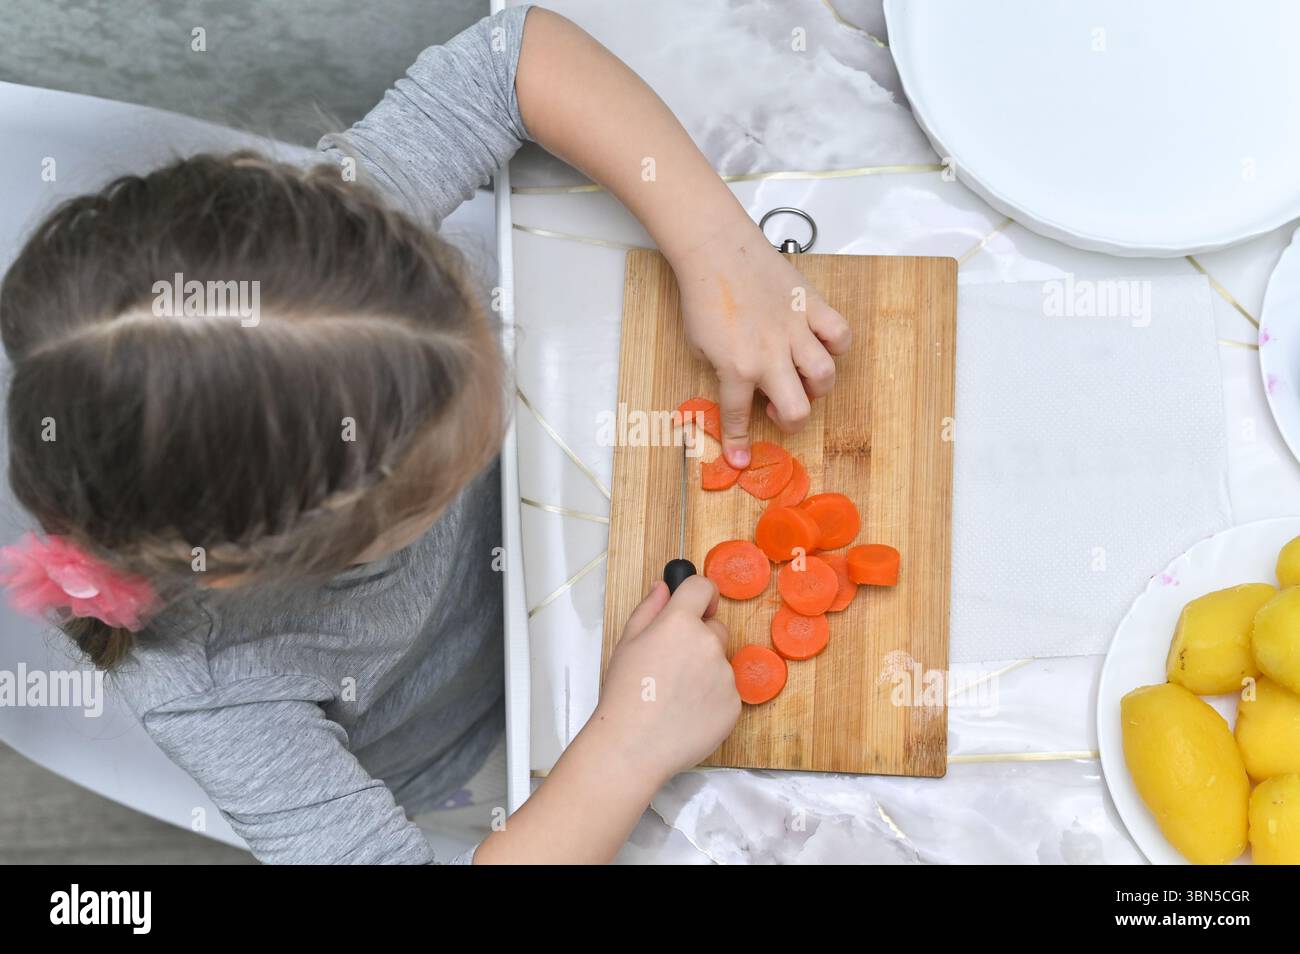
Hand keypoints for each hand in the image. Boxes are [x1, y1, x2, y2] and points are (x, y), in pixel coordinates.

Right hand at [595, 576, 739, 782]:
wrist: (633, 745)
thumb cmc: (624, 694)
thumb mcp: (627, 642)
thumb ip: (650, 608)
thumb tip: (665, 587)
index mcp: (681, 623)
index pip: (703, 587)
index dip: (699, 594)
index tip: (696, 606)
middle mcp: (709, 644)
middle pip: (715, 629)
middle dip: (699, 640)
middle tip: (671, 666)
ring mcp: (725, 675)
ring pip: (720, 663)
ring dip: (705, 672)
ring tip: (675, 696)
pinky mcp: (734, 704)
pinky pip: (726, 692)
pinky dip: (711, 698)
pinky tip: (686, 712)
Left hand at [672, 226, 852, 467]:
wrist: (716, 251)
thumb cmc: (702, 296)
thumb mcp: (698, 345)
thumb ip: (721, 370)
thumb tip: (738, 388)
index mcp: (736, 368)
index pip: (738, 417)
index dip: (738, 445)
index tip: (740, 461)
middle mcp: (769, 356)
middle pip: (797, 409)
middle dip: (791, 421)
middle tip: (780, 410)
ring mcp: (794, 331)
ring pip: (825, 376)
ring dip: (816, 387)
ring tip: (802, 378)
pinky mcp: (811, 306)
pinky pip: (839, 334)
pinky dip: (835, 345)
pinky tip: (820, 344)